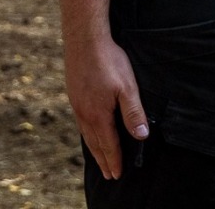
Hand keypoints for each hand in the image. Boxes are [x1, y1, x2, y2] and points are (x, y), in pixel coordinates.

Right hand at [63, 34, 147, 180]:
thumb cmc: (108, 61)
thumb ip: (133, 113)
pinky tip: (88, 129)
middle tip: (108, 175)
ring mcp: (77, 103)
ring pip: (86, 133)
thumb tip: (141, 136)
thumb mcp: (127, 87)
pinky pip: (80, 121)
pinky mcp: (73, 93)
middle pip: (95, 143)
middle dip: (103, 160)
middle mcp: (84, 113)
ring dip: (94, 148)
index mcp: (98, 115)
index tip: (117, 174)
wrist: (84, 38)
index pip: (109, 144)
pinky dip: (86, 133)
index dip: (114, 160)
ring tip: (99, 158)